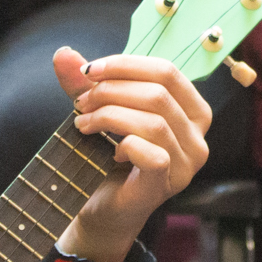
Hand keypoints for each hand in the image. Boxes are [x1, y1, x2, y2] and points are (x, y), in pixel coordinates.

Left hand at [49, 48, 211, 261]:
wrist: (104, 209)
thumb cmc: (109, 158)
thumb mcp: (100, 111)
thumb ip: (87, 83)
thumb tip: (64, 53)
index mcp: (192, 111)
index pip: (167, 71)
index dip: (126, 64)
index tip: (88, 70)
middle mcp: (198, 137)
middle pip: (159, 94)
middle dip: (112, 91)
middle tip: (81, 102)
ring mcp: (186, 165)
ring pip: (154, 122)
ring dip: (110, 115)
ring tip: (83, 123)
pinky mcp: (167, 185)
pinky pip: (154, 155)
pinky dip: (127, 143)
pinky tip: (109, 150)